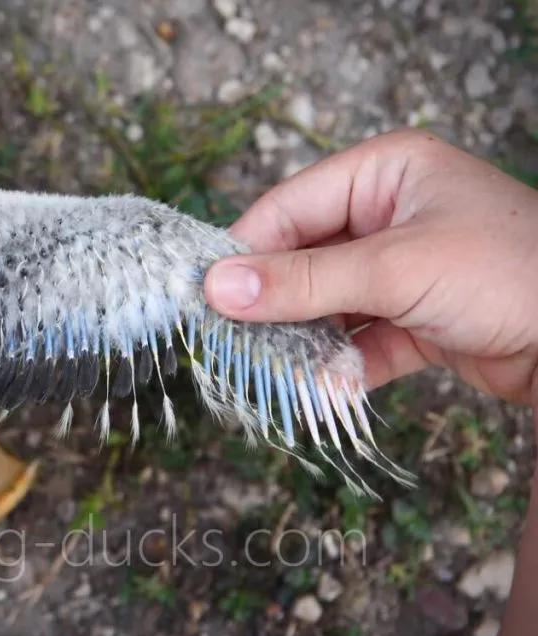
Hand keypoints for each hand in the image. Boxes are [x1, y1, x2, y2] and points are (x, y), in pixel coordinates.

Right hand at [202, 128, 537, 405]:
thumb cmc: (504, 273)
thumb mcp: (394, 268)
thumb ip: (302, 281)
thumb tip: (217, 289)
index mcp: (385, 173)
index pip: (290, 207)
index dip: (245, 251)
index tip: (204, 294)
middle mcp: (389, 214)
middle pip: (304, 258)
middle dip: (275, 303)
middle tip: (231, 338)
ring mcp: (403, 268)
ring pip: (328, 303)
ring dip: (305, 340)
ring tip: (274, 370)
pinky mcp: (416, 318)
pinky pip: (360, 338)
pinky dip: (343, 365)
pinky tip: (327, 388)